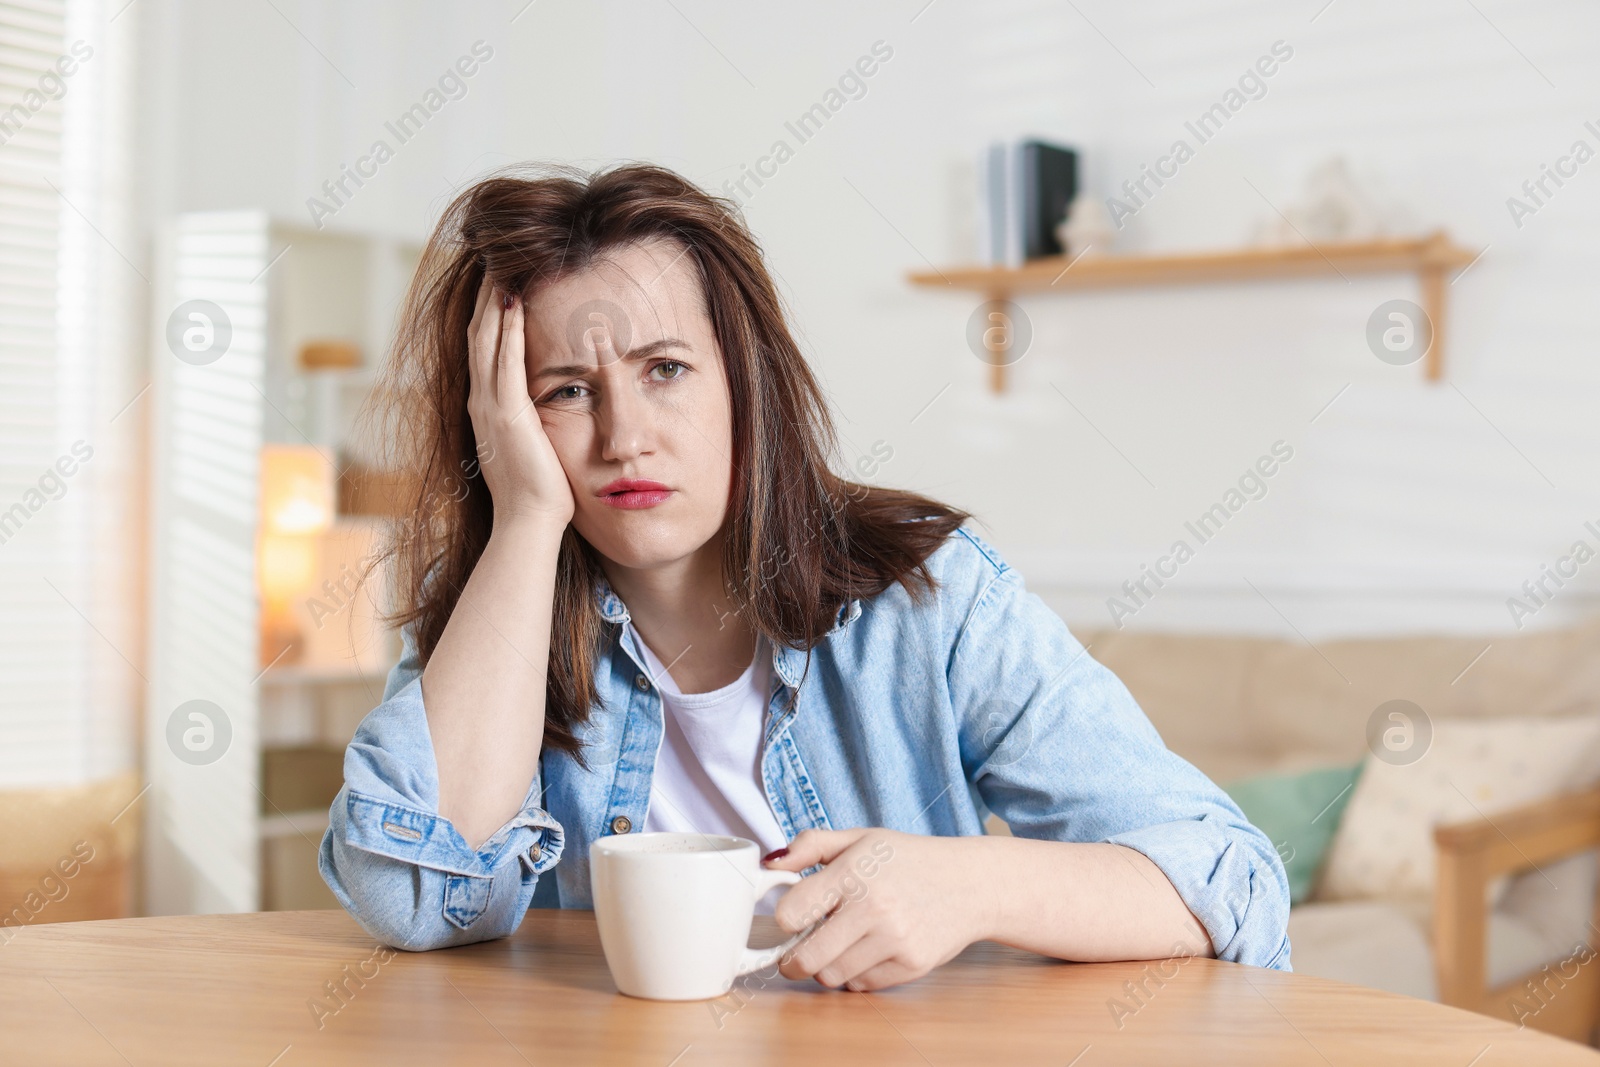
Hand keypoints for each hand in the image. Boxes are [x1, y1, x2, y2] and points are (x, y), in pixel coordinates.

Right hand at [465, 275, 573, 528]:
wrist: (529, 523)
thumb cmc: (539, 491)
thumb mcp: (532, 445)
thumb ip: (532, 420)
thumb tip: (546, 405)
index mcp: (487, 408)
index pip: (485, 348)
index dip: (489, 313)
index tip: (499, 281)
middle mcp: (481, 401)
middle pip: (478, 334)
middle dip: (485, 296)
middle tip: (494, 258)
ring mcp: (489, 407)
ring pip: (485, 339)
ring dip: (492, 300)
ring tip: (500, 265)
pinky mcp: (506, 414)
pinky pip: (504, 361)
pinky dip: (506, 328)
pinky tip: (512, 300)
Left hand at [764, 828, 990, 991]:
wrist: (971, 883)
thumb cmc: (910, 859)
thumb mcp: (861, 838)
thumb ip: (811, 845)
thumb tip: (771, 864)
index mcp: (854, 871)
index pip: (791, 913)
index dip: (785, 919)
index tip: (792, 918)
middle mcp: (873, 907)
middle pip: (806, 958)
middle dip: (793, 959)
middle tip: (797, 951)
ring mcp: (894, 940)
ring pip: (832, 976)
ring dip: (827, 966)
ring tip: (840, 944)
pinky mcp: (911, 965)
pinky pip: (862, 985)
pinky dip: (856, 974)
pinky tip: (868, 951)